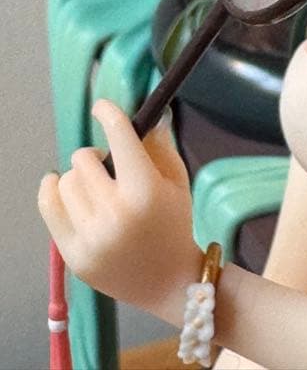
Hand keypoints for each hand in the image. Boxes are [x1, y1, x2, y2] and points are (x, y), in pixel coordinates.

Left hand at [39, 100, 200, 321]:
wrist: (168, 281)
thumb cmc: (174, 223)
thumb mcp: (177, 180)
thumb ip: (160, 145)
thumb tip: (147, 115)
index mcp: (145, 191)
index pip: (119, 138)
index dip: (108, 115)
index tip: (101, 107)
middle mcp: (115, 213)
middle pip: (84, 159)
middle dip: (96, 157)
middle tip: (109, 169)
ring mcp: (90, 237)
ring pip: (65, 181)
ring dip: (79, 178)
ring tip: (96, 190)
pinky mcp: (73, 255)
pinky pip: (48, 207)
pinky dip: (51, 191)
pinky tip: (60, 187)